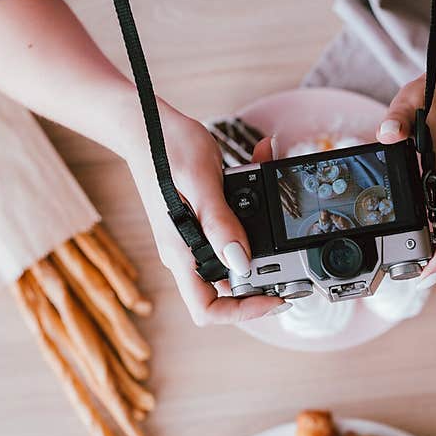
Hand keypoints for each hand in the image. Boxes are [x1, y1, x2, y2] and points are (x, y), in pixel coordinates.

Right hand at [124, 108, 287, 325]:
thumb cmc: (163, 147)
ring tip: (282, 219)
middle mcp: (187, 252)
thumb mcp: (201, 183)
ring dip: (263, 243)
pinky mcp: (202, 222)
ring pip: (235, 259)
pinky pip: (232, 231)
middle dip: (262, 280)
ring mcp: (193, 239)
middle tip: (291, 265)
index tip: (274, 298)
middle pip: (227, 290)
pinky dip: (254, 215)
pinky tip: (264, 182)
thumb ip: (221, 224)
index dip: (242, 312)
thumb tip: (241, 262)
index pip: (207, 308)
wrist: (144, 123)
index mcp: (181, 252)